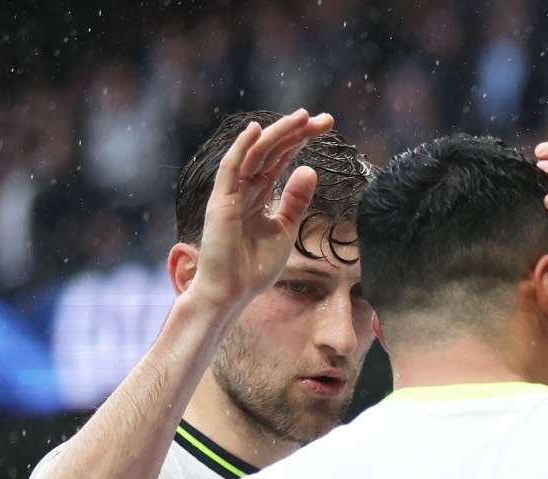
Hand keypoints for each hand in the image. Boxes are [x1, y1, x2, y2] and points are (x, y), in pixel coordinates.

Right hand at [185, 109, 335, 307]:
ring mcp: (231, 193)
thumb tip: (309, 169)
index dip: (301, 140)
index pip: (281, 159)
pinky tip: (257, 130)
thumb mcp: (285, 229)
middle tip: (324, 119)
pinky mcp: (221, 202)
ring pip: (254, 154)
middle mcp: (244, 188)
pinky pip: (230, 169)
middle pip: (272, 151)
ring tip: (300, 116)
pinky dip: (242, 148)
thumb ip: (295, 201)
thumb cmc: (253, 266)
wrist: (232, 293)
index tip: (326, 126)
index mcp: (258, 194)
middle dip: (296, 132)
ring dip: (277, 133)